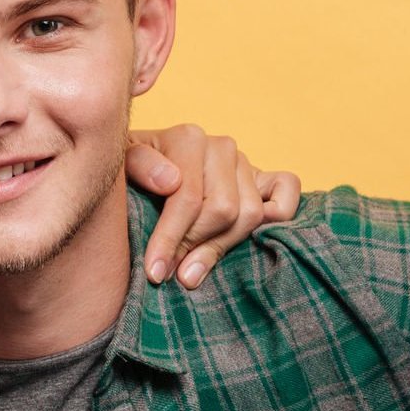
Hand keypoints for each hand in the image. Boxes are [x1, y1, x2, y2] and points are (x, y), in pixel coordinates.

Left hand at [125, 124, 301, 288]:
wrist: (145, 171)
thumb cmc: (132, 176)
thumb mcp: (121, 169)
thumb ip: (140, 167)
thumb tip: (172, 181)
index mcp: (188, 138)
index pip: (189, 197)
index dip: (171, 239)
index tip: (156, 272)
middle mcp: (222, 146)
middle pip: (223, 211)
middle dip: (195, 246)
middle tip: (173, 272)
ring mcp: (246, 162)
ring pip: (250, 214)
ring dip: (223, 246)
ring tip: (194, 267)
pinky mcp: (266, 177)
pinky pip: (288, 190)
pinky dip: (279, 214)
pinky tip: (247, 240)